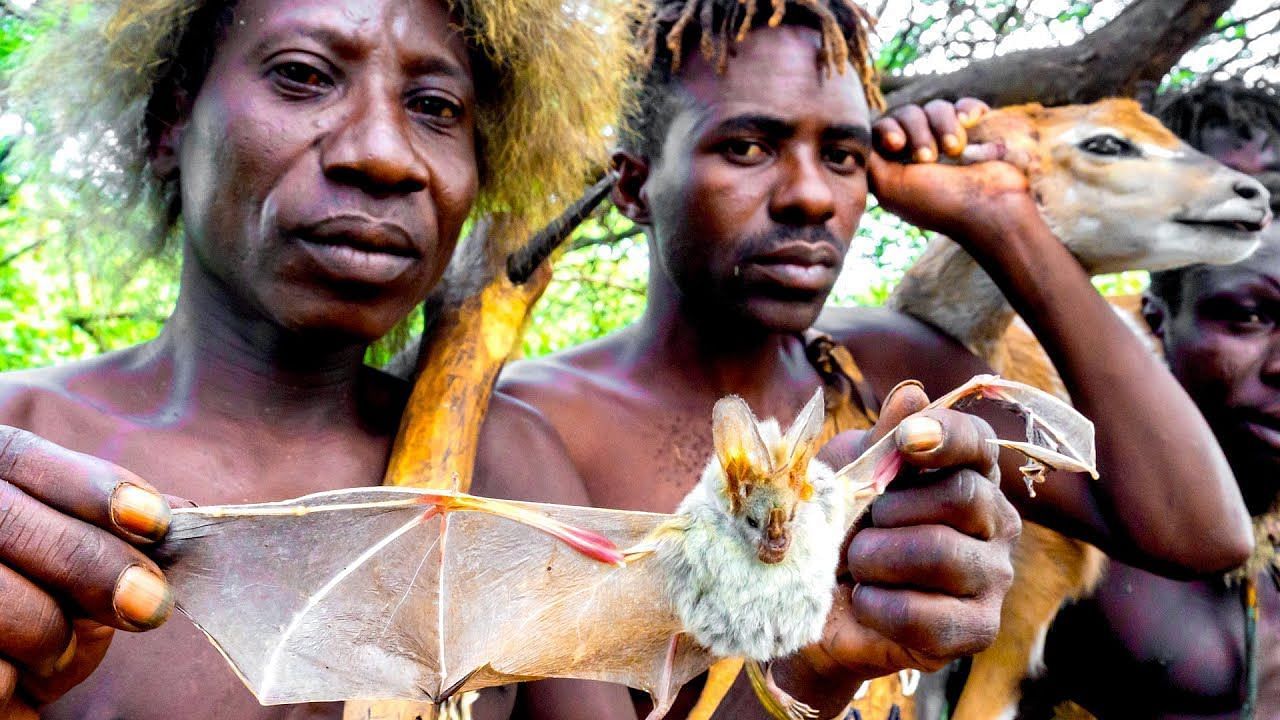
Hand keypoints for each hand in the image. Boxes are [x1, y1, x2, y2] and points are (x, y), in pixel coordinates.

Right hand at [0, 427, 174, 715]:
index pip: (20, 456)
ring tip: (58, 652)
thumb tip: (186, 514)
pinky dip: (10, 679)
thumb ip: (122, 533)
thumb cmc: (39, 611)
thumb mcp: (81, 566)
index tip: (156, 523)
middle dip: (90, 562)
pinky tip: (14, 680)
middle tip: (150, 604)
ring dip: (46, 630)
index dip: (91, 485)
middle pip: (7, 520)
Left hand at [783, 383, 1018, 711]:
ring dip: (878, 558)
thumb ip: (879, 443)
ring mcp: (993, 577)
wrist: (814, 606)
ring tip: (855, 565)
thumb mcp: (846, 476)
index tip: (906, 440)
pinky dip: (881, 606)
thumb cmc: (836, 528)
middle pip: (963, 497)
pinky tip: (864, 602)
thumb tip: (913, 396)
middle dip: (892, 511)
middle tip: (859, 527)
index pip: (978, 442)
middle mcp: (995, 521)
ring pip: (943, 554)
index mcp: (967, 473)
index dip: (947, 435)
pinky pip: (930, 615)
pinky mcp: (977, 628)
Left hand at [868, 98, 1041, 249]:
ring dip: (943, 126)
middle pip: (908, 113)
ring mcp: (951, 139)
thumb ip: (869, 160)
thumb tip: (861, 136)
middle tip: (929, 158)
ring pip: (937, 108)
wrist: (990, 208)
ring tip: (955, 151)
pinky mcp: (978, 131)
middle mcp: (923, 150)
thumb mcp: (890, 187)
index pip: (883, 129)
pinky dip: (967, 110)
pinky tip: (970, 123)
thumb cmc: (938, 202)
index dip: (888, 130)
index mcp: (899, 165)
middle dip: (918, 132)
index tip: (897, 145)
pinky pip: (966, 105)